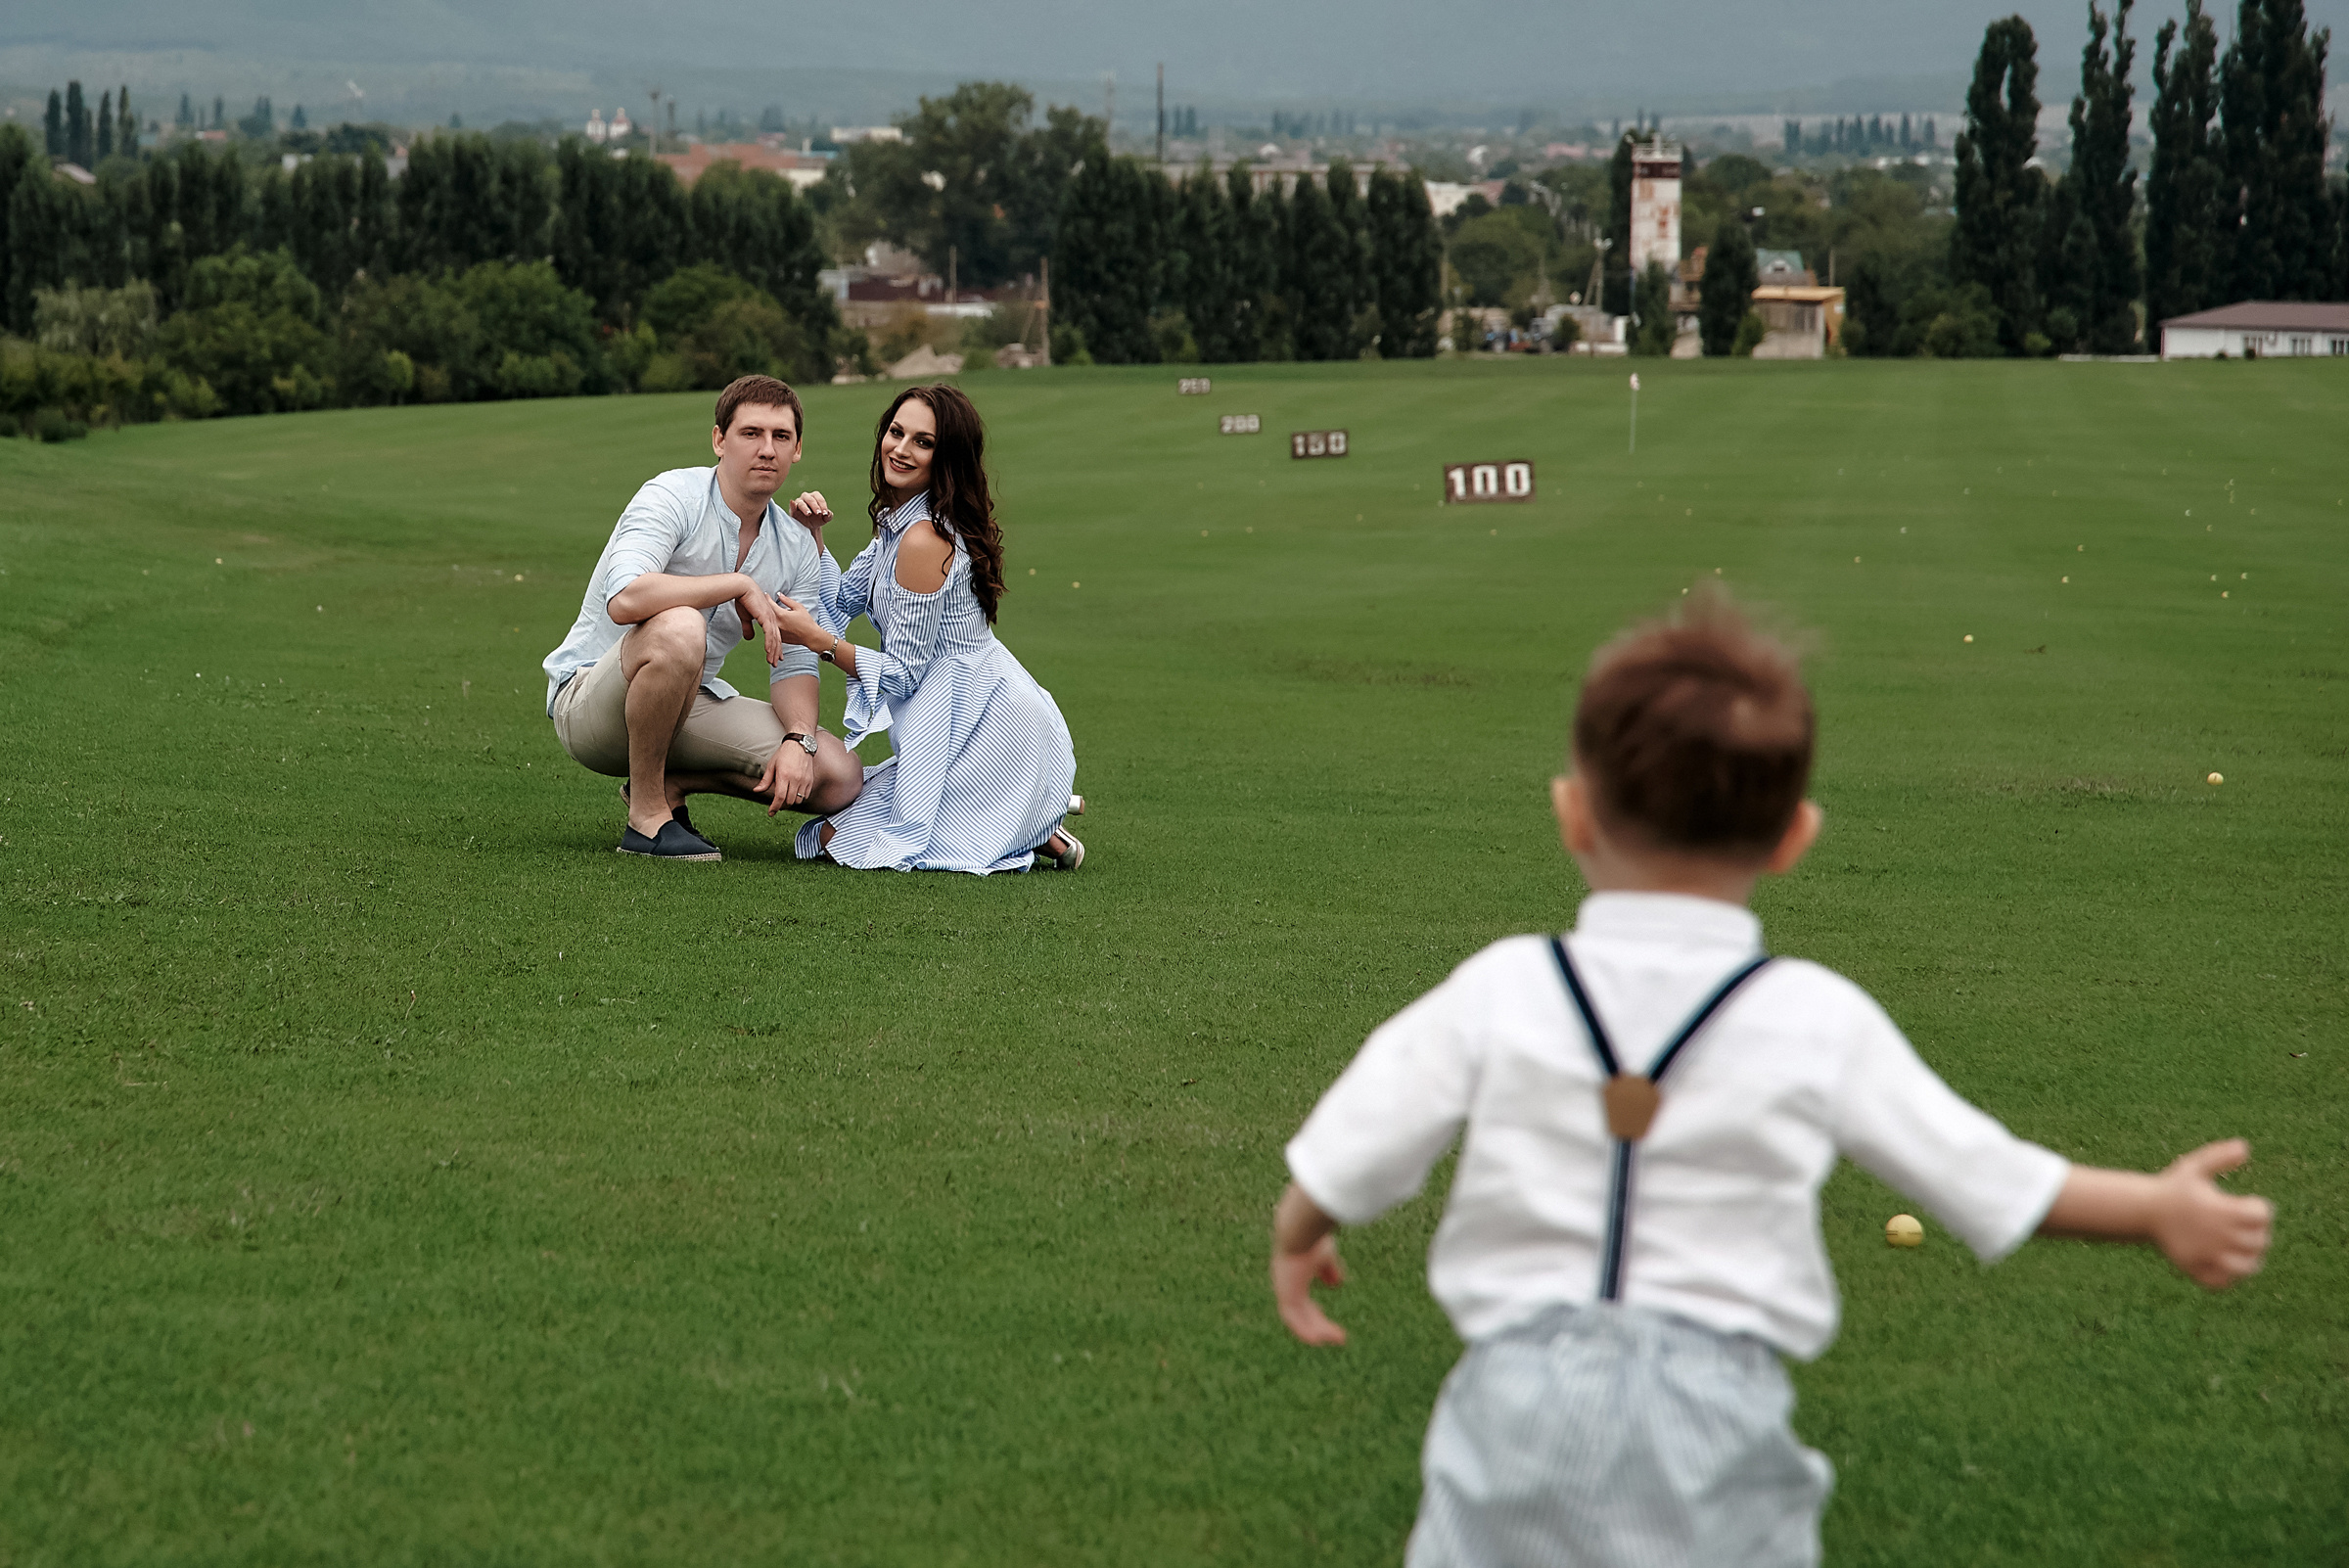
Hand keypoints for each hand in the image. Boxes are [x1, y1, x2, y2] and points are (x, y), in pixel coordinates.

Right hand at [733, 576, 783, 662]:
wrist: (742, 589)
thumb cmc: (743, 600)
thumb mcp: (746, 617)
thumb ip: (748, 628)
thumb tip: (749, 639)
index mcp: (769, 618)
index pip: (774, 635)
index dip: (775, 646)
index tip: (776, 656)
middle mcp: (772, 619)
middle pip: (776, 639)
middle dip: (776, 652)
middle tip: (776, 663)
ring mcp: (770, 618)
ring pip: (774, 638)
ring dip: (773, 651)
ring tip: (772, 662)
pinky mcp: (765, 617)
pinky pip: (769, 633)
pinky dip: (769, 643)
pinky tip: (768, 651)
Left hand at [758, 740, 817, 812]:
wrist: (801, 744)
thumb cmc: (784, 754)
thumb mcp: (772, 765)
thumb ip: (765, 780)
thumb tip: (756, 791)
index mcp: (784, 775)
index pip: (779, 797)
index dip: (774, 807)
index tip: (771, 813)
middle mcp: (795, 779)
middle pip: (789, 801)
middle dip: (782, 805)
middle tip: (777, 804)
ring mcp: (804, 780)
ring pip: (798, 800)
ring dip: (791, 801)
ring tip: (786, 797)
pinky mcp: (810, 780)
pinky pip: (806, 795)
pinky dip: (800, 798)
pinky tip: (795, 793)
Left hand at [769, 592, 826, 651]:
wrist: (811, 637)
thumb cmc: (807, 622)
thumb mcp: (799, 607)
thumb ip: (787, 600)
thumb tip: (779, 594)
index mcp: (781, 615)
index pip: (770, 604)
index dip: (767, 598)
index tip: (766, 595)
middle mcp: (777, 623)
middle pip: (767, 613)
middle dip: (767, 607)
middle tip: (766, 603)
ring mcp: (777, 631)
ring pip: (768, 622)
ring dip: (768, 617)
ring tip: (769, 613)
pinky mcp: (779, 637)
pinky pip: (773, 630)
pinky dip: (773, 625)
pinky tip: (775, 623)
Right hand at [787, 490, 832, 535]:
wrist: (810, 527)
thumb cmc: (818, 519)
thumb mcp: (825, 518)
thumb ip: (829, 516)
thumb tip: (828, 513)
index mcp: (815, 497)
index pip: (818, 498)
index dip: (823, 505)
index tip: (825, 513)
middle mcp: (806, 497)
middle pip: (810, 499)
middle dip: (815, 506)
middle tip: (818, 513)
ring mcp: (798, 502)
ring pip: (801, 503)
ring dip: (805, 508)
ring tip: (809, 514)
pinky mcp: (793, 509)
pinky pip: (792, 506)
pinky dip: (792, 504)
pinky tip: (792, 503)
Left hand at [1272, 1233, 1348, 1345]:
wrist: (1300, 1231)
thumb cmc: (1313, 1238)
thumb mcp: (1325, 1256)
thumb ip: (1329, 1270)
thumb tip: (1336, 1283)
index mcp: (1294, 1277)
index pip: (1302, 1301)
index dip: (1314, 1313)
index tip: (1327, 1322)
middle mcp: (1286, 1286)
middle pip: (1302, 1312)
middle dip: (1319, 1324)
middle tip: (1338, 1336)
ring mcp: (1284, 1290)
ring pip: (1299, 1318)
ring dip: (1316, 1329)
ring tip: (1336, 1338)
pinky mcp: (1285, 1294)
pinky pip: (1293, 1319)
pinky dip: (1304, 1330)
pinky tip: (1319, 1339)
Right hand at [2150, 1139, 2272, 1288]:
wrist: (2142, 1209)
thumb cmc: (2171, 1187)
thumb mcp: (2193, 1167)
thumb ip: (2219, 1156)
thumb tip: (2245, 1147)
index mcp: (2221, 1209)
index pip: (2262, 1215)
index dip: (2259, 1209)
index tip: (2247, 1205)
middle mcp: (2217, 1234)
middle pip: (2259, 1241)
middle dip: (2257, 1234)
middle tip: (2244, 1227)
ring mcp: (2206, 1254)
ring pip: (2246, 1267)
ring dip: (2249, 1259)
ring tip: (2241, 1250)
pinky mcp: (2194, 1268)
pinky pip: (2221, 1282)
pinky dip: (2227, 1278)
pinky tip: (2223, 1263)